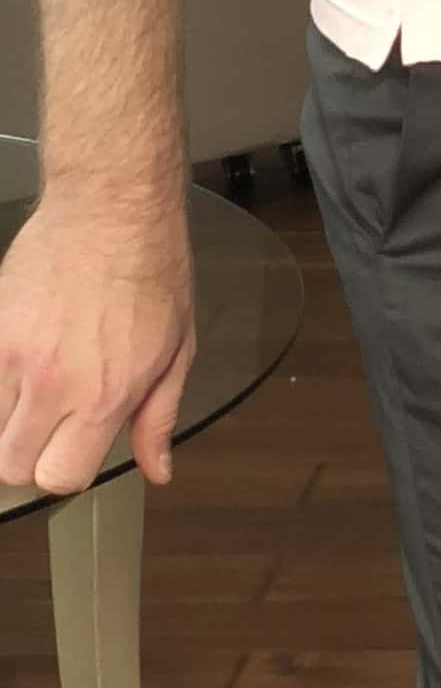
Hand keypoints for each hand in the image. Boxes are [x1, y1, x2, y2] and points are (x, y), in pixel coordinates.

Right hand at [0, 194, 196, 493]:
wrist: (110, 211)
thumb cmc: (151, 274)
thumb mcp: (178, 352)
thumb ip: (158, 419)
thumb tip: (158, 470)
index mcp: (104, 396)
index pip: (60, 476)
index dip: (66, 470)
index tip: (73, 449)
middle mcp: (52, 383)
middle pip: (12, 463)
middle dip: (30, 454)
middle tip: (49, 425)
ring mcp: (11, 355)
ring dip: (6, 420)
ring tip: (32, 391)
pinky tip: (16, 364)